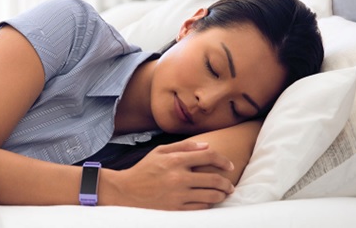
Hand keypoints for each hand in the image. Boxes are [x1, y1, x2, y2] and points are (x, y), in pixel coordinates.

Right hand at [109, 140, 234, 209]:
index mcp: (175, 160)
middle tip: (230, 186)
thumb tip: (206, 145)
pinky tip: (208, 202)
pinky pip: (200, 208)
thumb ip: (184, 146)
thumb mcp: (160, 151)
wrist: (125, 191)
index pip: (208, 157)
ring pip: (210, 196)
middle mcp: (178, 177)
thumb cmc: (144, 169)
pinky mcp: (176, 209)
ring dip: (221, 195)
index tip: (229, 166)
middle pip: (214, 179)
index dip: (223, 160)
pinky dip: (208, 204)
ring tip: (223, 194)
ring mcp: (178, 195)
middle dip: (227, 183)